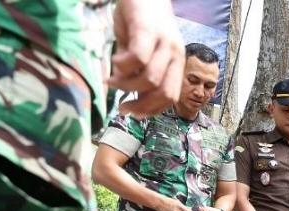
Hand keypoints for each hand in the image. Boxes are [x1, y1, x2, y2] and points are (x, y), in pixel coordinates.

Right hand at [111, 0, 184, 117]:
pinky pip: (138, 58)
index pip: (171, 97)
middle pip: (165, 93)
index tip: (133, 115)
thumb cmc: (139, 18)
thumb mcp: (142, 48)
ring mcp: (164, 42)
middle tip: (122, 107)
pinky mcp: (148, 30)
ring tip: (112, 82)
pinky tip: (114, 62)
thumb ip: (137, 70)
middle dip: (142, 107)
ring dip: (128, 86)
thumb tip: (125, 89)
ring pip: (151, 79)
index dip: (152, 110)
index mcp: (176, 62)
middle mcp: (175, 54)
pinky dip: (124, 67)